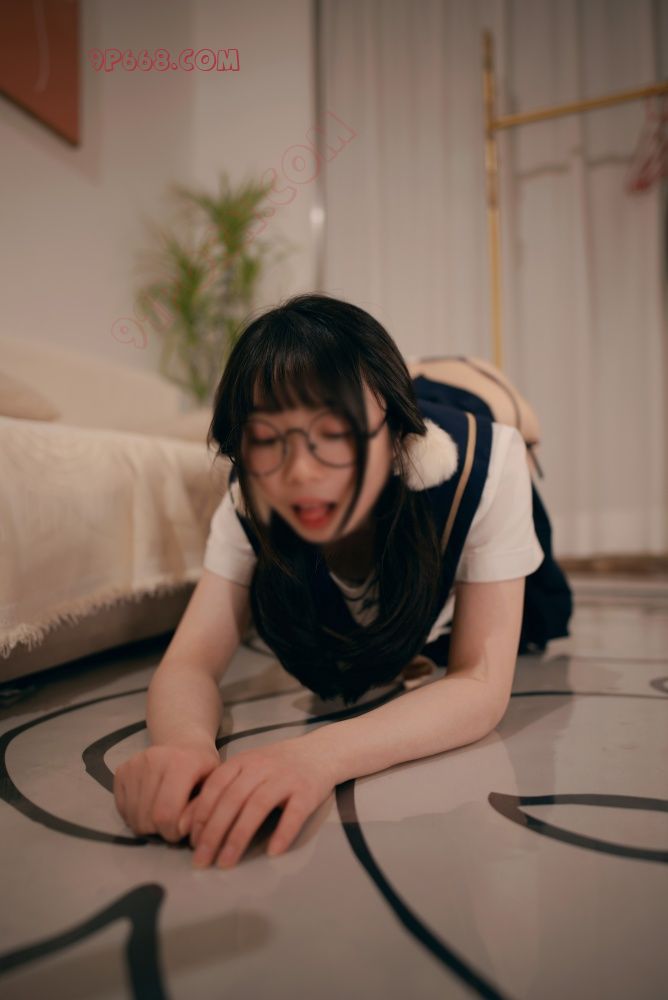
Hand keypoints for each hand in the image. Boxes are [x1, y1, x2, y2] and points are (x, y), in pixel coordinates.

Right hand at [113, 744, 220, 842]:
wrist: (184, 743)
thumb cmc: (202, 769)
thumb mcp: (212, 787)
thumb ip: (200, 809)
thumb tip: (181, 828)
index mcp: (182, 763)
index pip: (166, 813)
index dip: (173, 832)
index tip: (181, 831)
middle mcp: (154, 759)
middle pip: (147, 818)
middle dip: (160, 831)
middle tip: (172, 824)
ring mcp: (135, 763)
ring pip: (133, 817)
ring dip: (147, 825)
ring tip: (162, 815)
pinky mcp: (121, 770)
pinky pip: (121, 808)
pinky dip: (134, 816)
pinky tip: (149, 807)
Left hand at [182, 736, 336, 868]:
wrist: (322, 751)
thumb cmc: (279, 765)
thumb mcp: (249, 769)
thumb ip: (223, 789)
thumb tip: (189, 823)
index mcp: (244, 761)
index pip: (215, 786)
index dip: (200, 814)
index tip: (192, 842)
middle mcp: (262, 766)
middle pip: (232, 799)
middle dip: (213, 832)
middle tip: (202, 860)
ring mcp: (286, 777)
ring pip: (257, 806)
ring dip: (239, 836)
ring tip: (227, 862)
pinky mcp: (308, 790)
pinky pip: (294, 813)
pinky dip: (283, 832)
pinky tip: (273, 852)